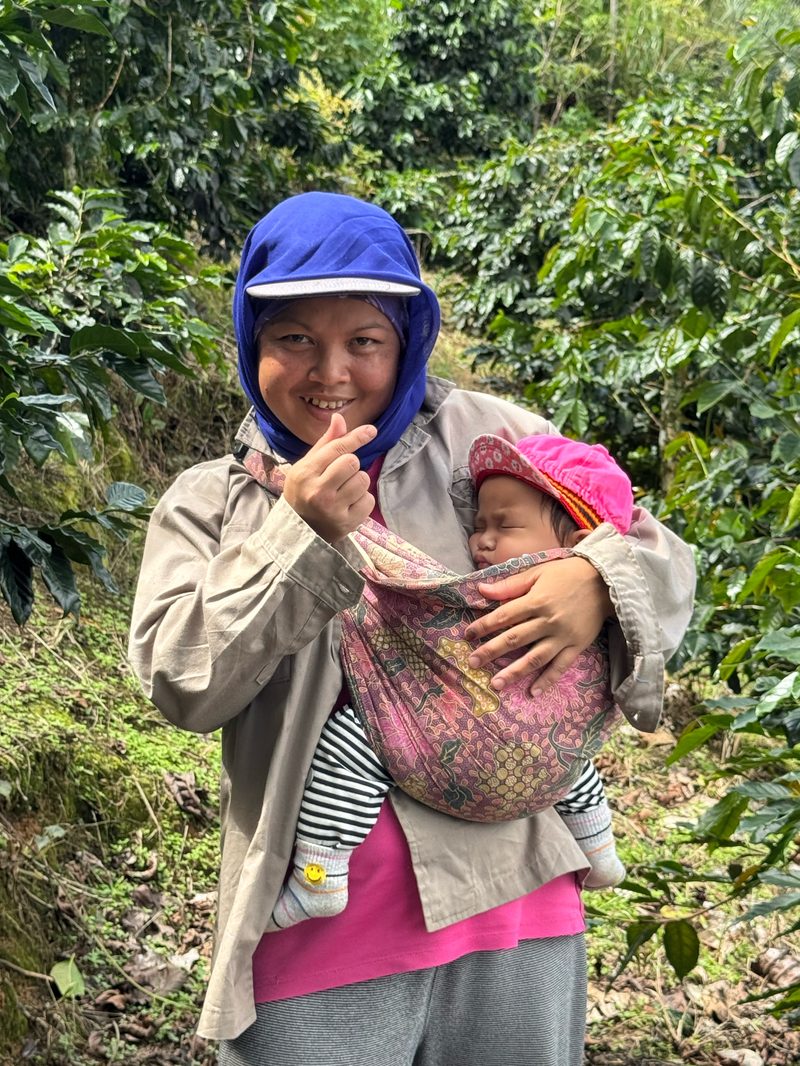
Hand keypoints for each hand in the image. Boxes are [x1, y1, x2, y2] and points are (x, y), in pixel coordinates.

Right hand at [282, 414, 376, 542]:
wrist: (299, 530)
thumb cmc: (303, 492)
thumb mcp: (306, 466)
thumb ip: (326, 443)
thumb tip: (339, 418)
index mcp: (306, 473)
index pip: (337, 449)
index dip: (356, 437)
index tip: (371, 431)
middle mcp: (319, 492)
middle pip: (352, 462)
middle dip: (351, 465)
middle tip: (341, 474)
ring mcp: (333, 509)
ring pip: (363, 480)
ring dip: (358, 482)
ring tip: (344, 490)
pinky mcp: (347, 523)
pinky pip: (368, 500)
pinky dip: (362, 500)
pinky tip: (349, 504)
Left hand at [464, 556, 613, 694]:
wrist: (605, 581)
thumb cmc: (567, 573)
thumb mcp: (537, 572)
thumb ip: (510, 585)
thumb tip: (481, 590)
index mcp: (536, 600)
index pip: (503, 616)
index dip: (483, 626)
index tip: (467, 635)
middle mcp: (548, 620)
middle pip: (514, 639)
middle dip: (490, 651)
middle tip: (472, 662)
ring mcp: (562, 636)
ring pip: (534, 657)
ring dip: (514, 672)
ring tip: (496, 684)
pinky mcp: (576, 646)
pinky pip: (560, 666)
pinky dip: (547, 680)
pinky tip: (533, 692)